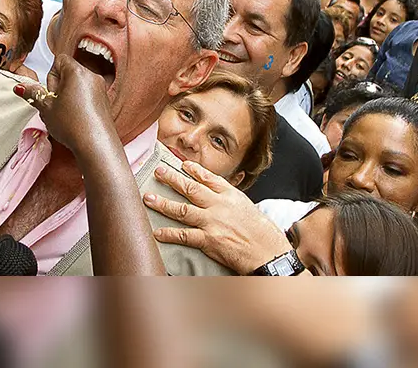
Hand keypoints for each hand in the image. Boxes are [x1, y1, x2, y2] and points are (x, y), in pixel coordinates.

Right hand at [13, 54, 112, 154]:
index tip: (50, 93)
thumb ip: (33, 93)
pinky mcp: (105, 101)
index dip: (51, 76)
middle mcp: (92, 76)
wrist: (95, 145)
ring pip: (78, 85)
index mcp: (77, 72)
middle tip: (56, 105)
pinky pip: (87, 95)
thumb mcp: (46, 108)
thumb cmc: (73, 125)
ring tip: (65, 114)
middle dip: (59, 87)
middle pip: (69, 73)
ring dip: (68, 96)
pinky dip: (79, 103)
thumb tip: (20, 87)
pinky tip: (75, 119)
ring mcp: (100, 89)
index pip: (59, 60)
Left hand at [142, 160, 291, 274]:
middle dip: (171, 179)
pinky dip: (169, 233)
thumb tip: (219, 198)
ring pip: (182, 209)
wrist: (269, 253)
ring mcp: (212, 222)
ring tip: (148, 197)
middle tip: (158, 172)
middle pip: (190, 188)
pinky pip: (183, 235)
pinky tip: (157, 232)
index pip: (208, 178)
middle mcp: (219, 205)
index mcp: (231, 195)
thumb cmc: (263, 234)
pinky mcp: (208, 240)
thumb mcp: (249, 208)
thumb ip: (231, 202)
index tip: (182, 164)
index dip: (193, 170)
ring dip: (163, 203)